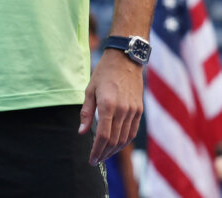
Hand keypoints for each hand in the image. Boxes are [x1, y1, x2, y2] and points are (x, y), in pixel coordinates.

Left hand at [79, 49, 143, 165]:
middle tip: (96, 161)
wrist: (125, 60)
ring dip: (114, 150)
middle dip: (104, 153)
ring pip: (125, 138)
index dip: (97, 150)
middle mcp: (123, 110)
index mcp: (108, 105)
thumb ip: (86, 112)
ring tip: (104, 156)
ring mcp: (133, 111)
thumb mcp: (89, 90)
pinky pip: (133, 131)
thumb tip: (82, 132)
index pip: (104, 135)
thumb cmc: (103, 74)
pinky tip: (116, 146)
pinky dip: (124, 142)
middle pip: (114, 140)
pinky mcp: (139, 110)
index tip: (91, 159)